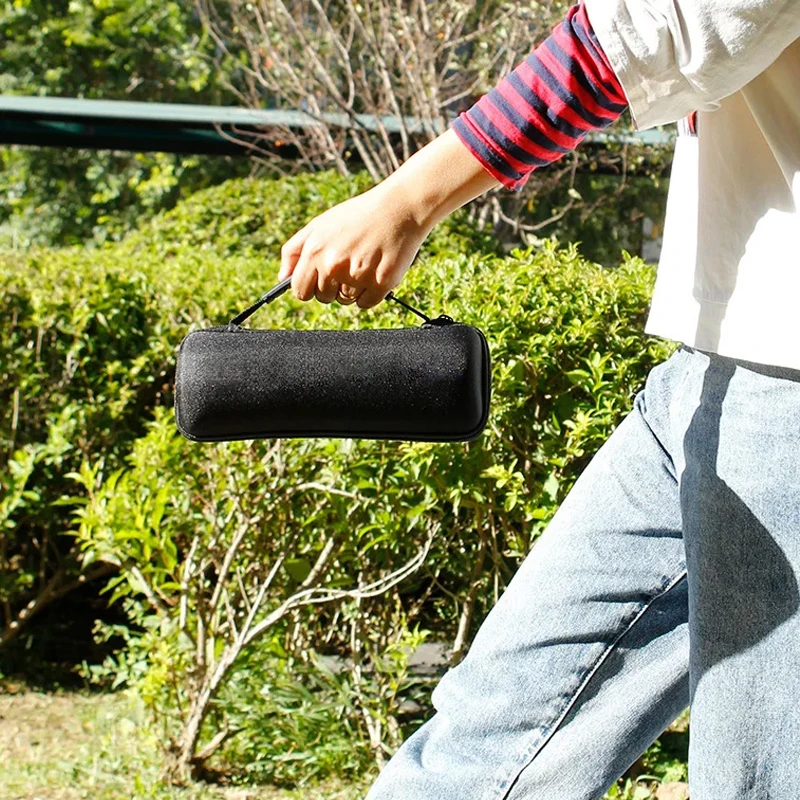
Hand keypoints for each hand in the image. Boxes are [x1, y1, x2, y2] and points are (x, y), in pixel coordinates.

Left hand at [279, 182, 428, 308]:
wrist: (399, 208)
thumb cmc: (357, 217)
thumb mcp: (319, 225)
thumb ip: (294, 251)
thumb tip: (282, 278)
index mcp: (315, 251)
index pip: (300, 290)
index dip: (309, 286)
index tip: (318, 280)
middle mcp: (333, 265)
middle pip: (324, 297)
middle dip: (333, 286)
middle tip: (348, 263)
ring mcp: (357, 276)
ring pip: (346, 301)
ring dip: (353, 288)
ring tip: (364, 262)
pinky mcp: (380, 283)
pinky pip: (366, 303)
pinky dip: (370, 293)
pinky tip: (376, 270)